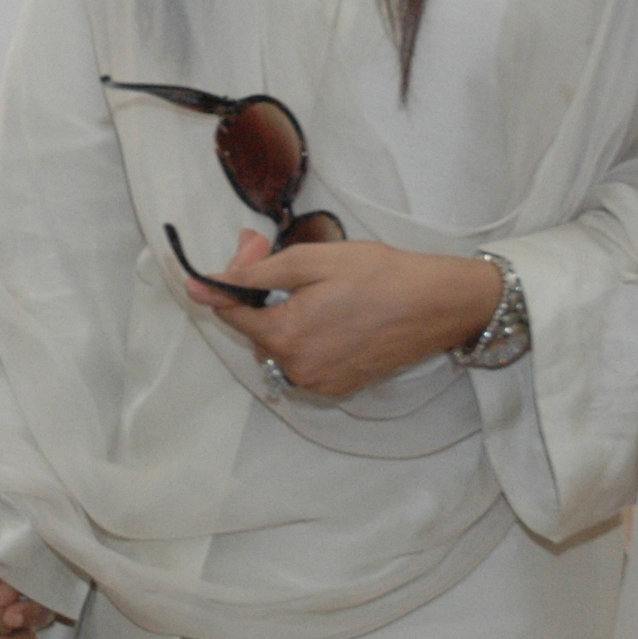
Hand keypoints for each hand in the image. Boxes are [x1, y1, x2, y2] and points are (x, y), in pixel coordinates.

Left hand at [187, 228, 500, 398]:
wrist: (439, 303)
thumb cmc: (378, 274)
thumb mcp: (309, 260)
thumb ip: (251, 274)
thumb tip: (198, 286)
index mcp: (284, 337)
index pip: (229, 313)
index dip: (235, 279)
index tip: (254, 251)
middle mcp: (297, 369)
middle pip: (255, 330)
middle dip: (262, 295)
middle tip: (288, 260)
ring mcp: (320, 383)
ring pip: (279, 346)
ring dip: (286, 317)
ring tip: (319, 288)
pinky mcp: (341, 387)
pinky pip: (305, 360)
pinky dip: (309, 336)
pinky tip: (335, 313)